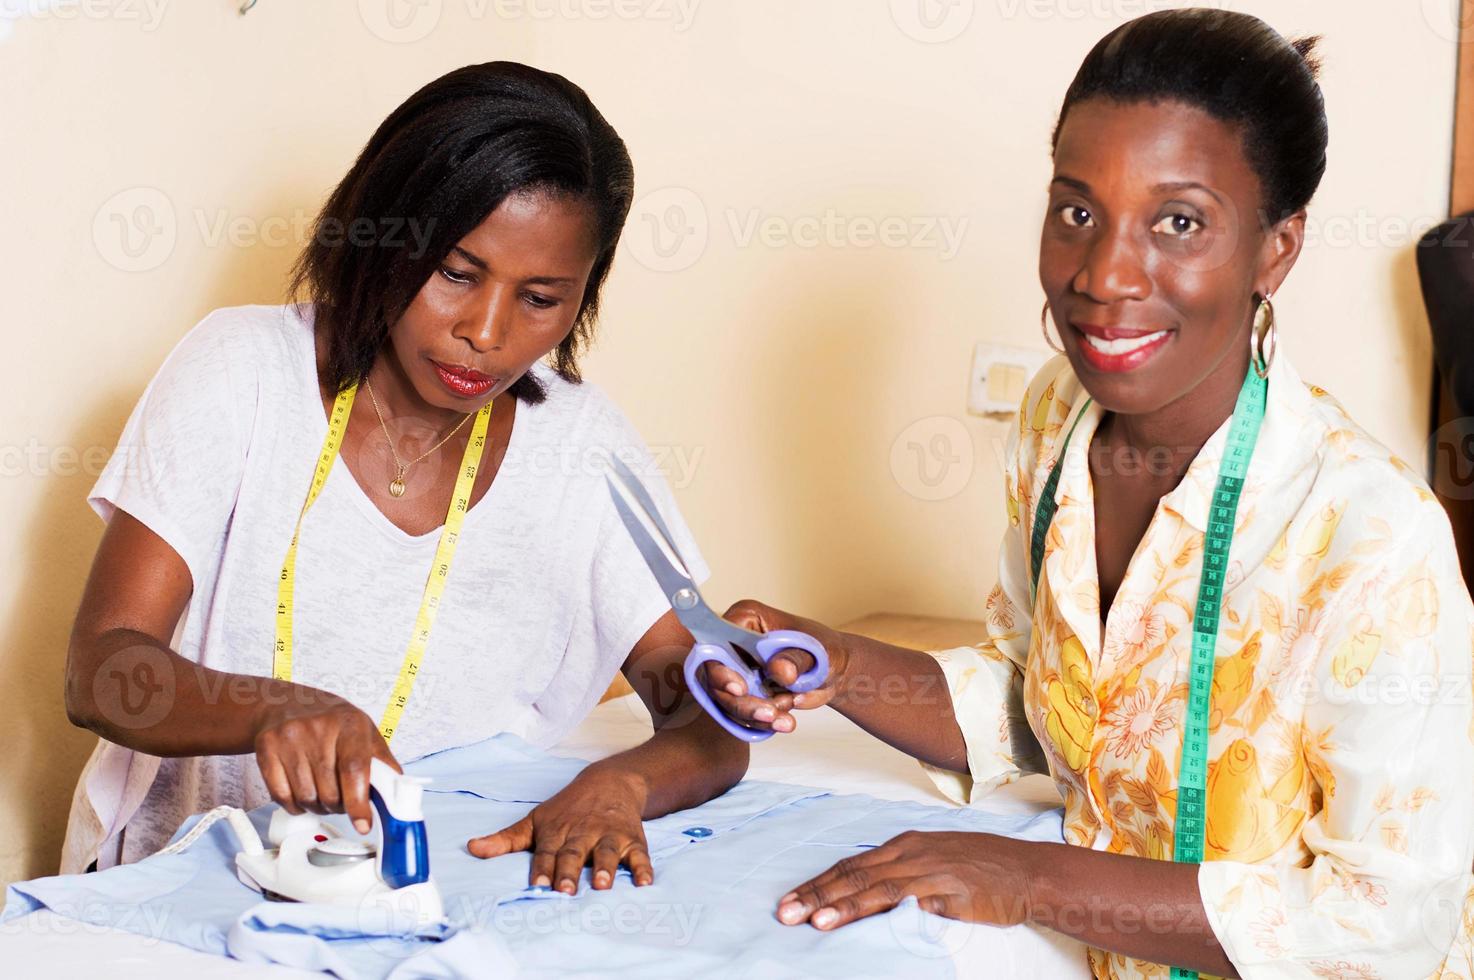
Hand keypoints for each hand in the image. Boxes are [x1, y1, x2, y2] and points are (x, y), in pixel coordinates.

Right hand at [252, 692, 399, 833]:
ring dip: (317, 807)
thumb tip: (397, 797)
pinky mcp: (266, 748)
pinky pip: (280, 797)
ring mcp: (288, 737)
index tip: (363, 824)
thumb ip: (383, 765)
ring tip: (322, 793)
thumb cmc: (334, 724)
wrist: (289, 705)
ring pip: (305, 798)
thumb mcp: (366, 734)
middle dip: (339, 806)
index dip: (359, 802)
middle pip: (329, 791)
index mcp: (350, 724)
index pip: (354, 769)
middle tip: (342, 800)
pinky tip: (302, 793)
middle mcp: (317, 728)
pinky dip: (294, 805)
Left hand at [467, 766, 653, 893]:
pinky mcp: (633, 839)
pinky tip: (645, 883)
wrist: (610, 782)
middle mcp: (582, 833)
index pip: (546, 852)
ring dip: (606, 868)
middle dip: (569, 870)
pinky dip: (643, 868)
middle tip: (565, 890)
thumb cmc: (567, 809)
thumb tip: (471, 848)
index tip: (537, 885)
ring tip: (602, 884)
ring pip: (607, 852)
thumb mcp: (535, 820)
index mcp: (557, 832)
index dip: (541, 868)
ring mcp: (609, 835)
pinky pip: (640, 855)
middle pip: (574, 853)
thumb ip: (506, 839)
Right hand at [700, 600, 849, 734]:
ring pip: (727, 700)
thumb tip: (780, 670)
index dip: (721, 668)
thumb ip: (795, 659)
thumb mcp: (816, 652)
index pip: (717, 643)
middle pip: (717, 678)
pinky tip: (784, 722)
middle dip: (743, 702)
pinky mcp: (742, 692)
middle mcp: (734, 642)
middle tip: (770, 713)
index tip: (739, 689)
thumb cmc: (825, 650)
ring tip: (786, 718)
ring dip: (755, 715)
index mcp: (746, 619)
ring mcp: (736, 669)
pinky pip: (739, 714)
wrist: (835, 672)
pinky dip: (761, 722)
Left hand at [775, 831, 1034, 930]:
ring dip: (836, 903)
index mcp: (905, 845)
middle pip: (852, 873)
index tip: (792, 899)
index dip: (819, 883)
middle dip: (815, 894)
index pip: (851, 865)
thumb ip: (905, 878)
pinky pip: (901, 899)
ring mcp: (925, 869)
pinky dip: (872, 908)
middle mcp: (909, 852)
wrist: (1028, 872)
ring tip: (809, 920)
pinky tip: (852, 919)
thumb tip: (872, 896)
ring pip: (870, 885)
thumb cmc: (986, 871)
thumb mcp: (938, 865)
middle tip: (784, 912)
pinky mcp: (943, 889)